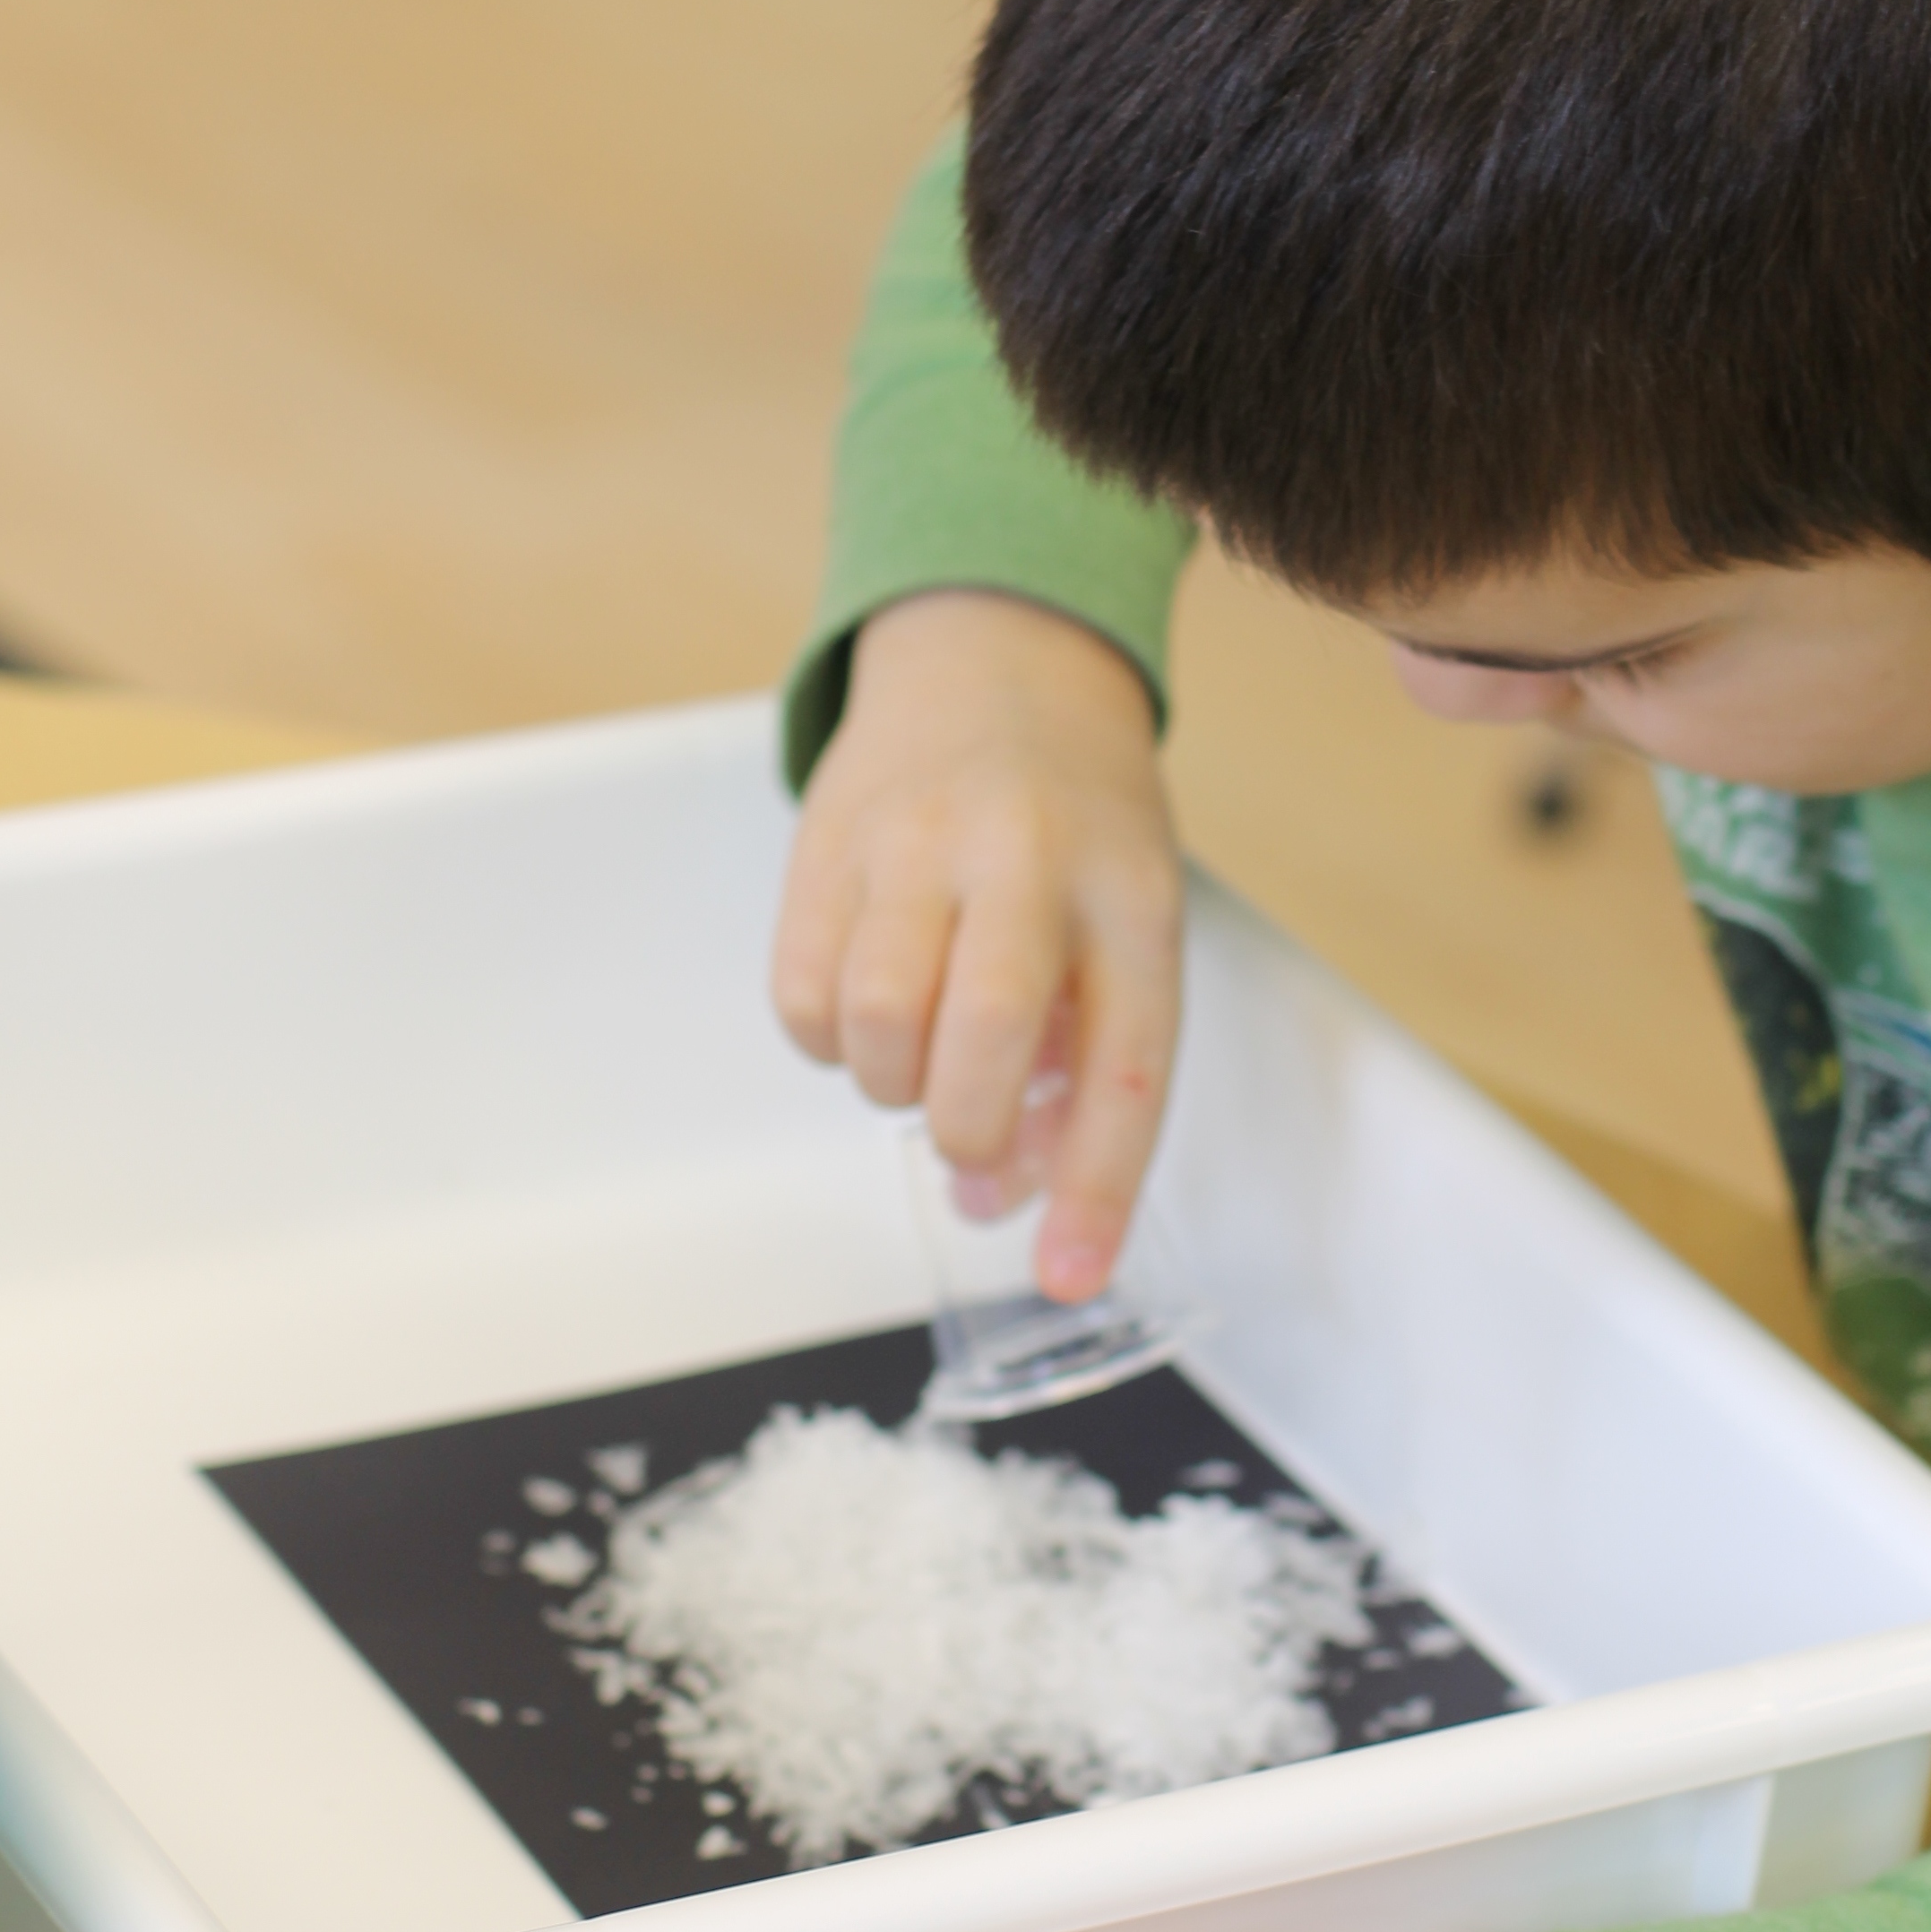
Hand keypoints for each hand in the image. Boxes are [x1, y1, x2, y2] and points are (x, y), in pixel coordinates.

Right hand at [771, 590, 1182, 1303]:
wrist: (1001, 654)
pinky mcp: (827, 837)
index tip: (1065, 1277)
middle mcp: (1029, 858)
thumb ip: (1082, 1056)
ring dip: (890, 1081)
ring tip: (920, 1041)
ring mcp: (918, 839)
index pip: (1128, 1063)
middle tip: (971, 1130)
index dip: (1095, 1188)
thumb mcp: (1128, 913)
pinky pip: (799, 997)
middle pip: (979, 1038)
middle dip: (967, 1126)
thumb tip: (996, 1195)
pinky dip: (828, 1037)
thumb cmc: (1077, 819)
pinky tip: (868, 997)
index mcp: (1131, 892)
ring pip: (874, 1023)